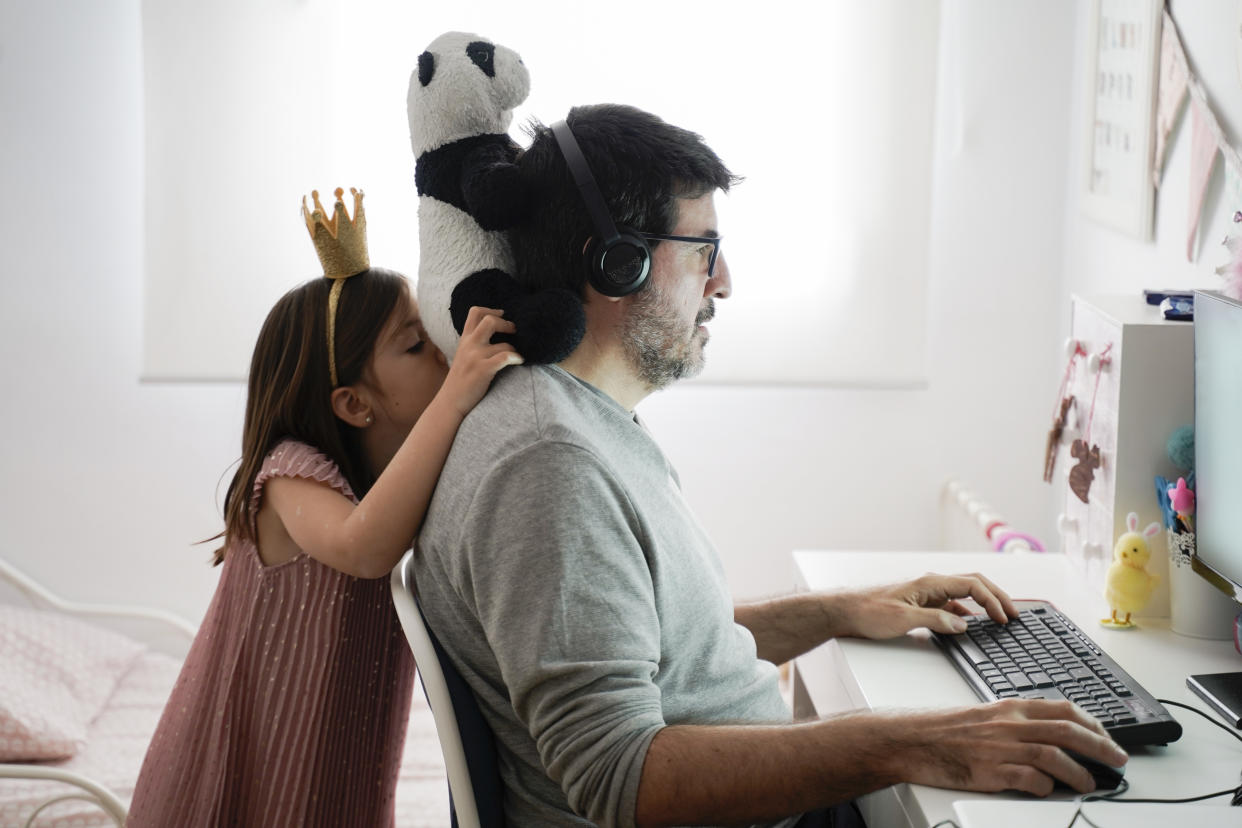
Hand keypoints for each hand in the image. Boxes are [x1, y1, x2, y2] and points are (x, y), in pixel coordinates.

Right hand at [439, 306, 522, 415]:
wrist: (450, 401)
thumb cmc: (461, 379)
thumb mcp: (463, 354)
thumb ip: (474, 342)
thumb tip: (495, 334)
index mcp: (465, 339)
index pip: (475, 312)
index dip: (491, 309)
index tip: (502, 314)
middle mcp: (469, 344)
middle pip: (490, 320)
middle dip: (506, 323)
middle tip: (514, 331)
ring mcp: (476, 357)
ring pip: (504, 343)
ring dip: (515, 348)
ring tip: (517, 355)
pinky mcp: (483, 370)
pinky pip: (506, 357)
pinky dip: (516, 357)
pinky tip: (519, 361)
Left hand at [837, 572, 1018, 638]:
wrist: (843, 610)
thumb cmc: (867, 611)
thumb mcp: (903, 619)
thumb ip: (935, 621)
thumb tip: (964, 625)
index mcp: (930, 582)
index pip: (972, 584)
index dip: (993, 600)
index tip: (1005, 618)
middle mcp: (931, 584)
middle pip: (973, 584)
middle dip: (996, 597)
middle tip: (1014, 615)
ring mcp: (926, 594)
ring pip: (963, 595)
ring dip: (984, 605)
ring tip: (1000, 619)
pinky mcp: (919, 604)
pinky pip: (950, 606)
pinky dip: (966, 613)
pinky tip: (971, 625)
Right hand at [887, 698, 1128, 795]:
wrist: (910, 740)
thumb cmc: (943, 730)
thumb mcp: (984, 715)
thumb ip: (1015, 723)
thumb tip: (1047, 737)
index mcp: (1009, 707)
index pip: (1062, 709)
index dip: (1092, 723)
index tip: (1107, 736)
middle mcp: (1009, 724)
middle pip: (1067, 731)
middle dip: (1100, 746)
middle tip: (1118, 759)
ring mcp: (1001, 747)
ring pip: (1055, 756)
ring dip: (1080, 772)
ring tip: (1090, 783)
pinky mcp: (990, 771)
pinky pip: (1030, 780)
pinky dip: (1046, 786)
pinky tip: (1050, 790)